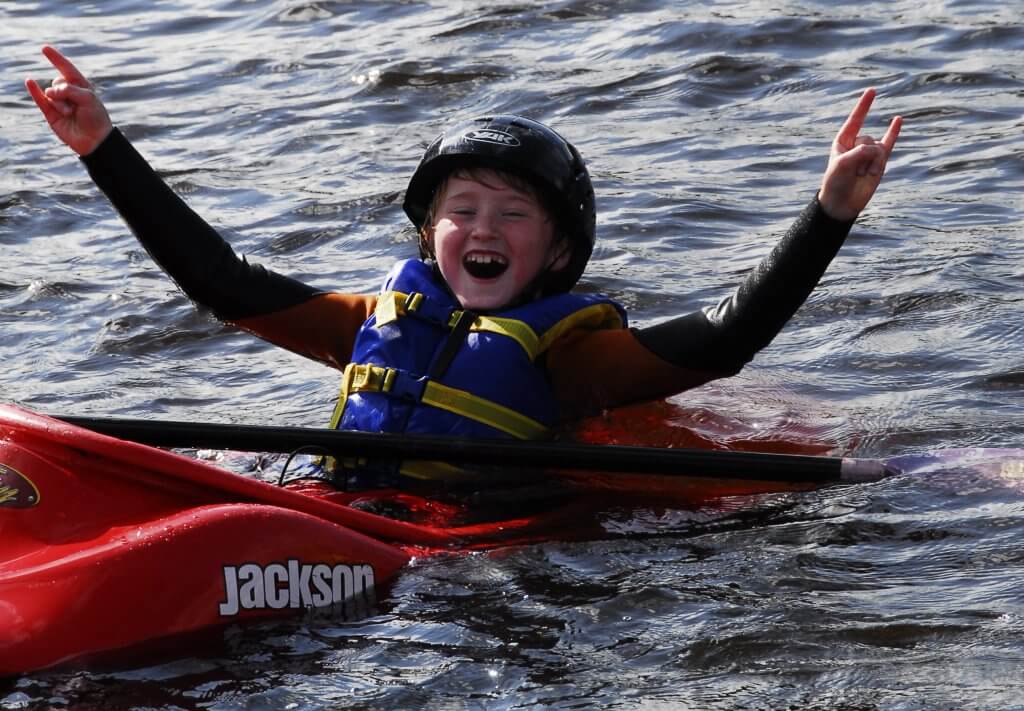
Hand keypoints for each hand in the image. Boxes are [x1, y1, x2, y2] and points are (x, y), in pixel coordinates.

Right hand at [25, 45, 112, 156]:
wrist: (94, 141)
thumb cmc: (96, 119)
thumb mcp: (88, 99)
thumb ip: (69, 90)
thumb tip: (49, 91)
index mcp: (81, 87)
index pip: (67, 69)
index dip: (56, 58)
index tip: (45, 48)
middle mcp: (69, 93)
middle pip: (57, 82)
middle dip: (64, 91)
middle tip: (76, 106)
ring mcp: (59, 103)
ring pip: (50, 94)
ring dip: (60, 103)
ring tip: (71, 114)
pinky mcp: (50, 113)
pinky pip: (39, 99)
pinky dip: (34, 90)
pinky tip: (29, 81)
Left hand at [818, 88, 901, 221]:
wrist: (843, 203)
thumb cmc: (836, 182)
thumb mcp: (842, 164)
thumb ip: (860, 152)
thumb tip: (879, 149)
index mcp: (842, 141)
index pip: (855, 119)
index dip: (864, 105)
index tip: (872, 91)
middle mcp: (856, 143)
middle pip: (867, 140)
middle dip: (862, 157)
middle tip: (853, 172)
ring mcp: (869, 151)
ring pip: (878, 149)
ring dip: (871, 164)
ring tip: (862, 176)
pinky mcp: (880, 161)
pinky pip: (889, 143)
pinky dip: (893, 132)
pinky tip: (897, 119)